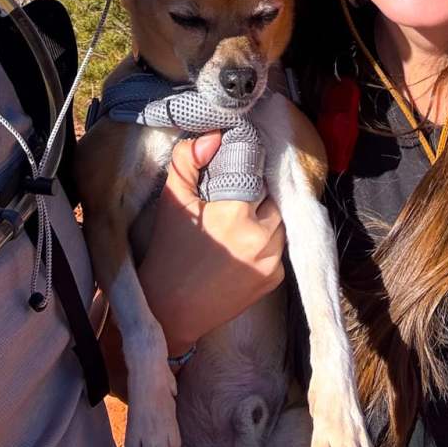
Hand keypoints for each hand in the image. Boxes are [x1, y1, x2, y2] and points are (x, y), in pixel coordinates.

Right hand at [137, 133, 285, 352]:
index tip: (235, 168)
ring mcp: (272, 262)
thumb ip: (189, 160)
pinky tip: (243, 243)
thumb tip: (213, 135)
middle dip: (256, 194)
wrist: (170, 310)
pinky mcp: (274, 280)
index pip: (256, 173)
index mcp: (237, 213)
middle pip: (271, 197)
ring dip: (264, 216)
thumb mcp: (173, 200)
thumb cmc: (168, 252)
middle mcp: (262, 238)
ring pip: (279, 222)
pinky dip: (266, 241)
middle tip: (234, 196)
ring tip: (239, 219)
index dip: (246, 168)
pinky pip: (279, 247)